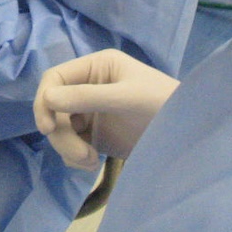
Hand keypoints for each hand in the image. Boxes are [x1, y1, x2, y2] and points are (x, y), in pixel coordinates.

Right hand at [34, 49, 178, 168]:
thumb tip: (48, 99)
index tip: (47, 127)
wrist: (187, 131)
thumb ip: (87, 97)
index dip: (44, 101)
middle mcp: (88, 87)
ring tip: (90, 162)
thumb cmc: (161, 103)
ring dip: (68, 148)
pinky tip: (93, 163)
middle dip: (61, 134)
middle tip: (81, 154)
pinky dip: (75, 158)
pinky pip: (71, 146)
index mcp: (96, 67)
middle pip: (53, 108)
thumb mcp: (125, 97)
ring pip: (60, 130)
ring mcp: (91, 113)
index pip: (55, 79)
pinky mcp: (96, 136)